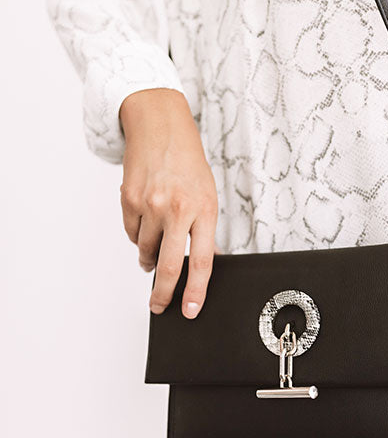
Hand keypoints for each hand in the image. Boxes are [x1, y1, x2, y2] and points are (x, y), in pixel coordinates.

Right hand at [119, 88, 218, 317]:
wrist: (159, 126)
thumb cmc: (188, 162)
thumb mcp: (208, 194)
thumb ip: (205, 229)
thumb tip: (205, 262)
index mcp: (204, 209)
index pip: (202, 261)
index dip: (196, 291)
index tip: (191, 311)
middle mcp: (177, 208)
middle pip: (169, 265)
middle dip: (164, 293)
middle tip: (159, 306)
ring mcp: (151, 205)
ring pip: (145, 250)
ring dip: (149, 257)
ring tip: (155, 248)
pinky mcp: (129, 200)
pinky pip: (131, 233)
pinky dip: (137, 235)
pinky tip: (145, 222)